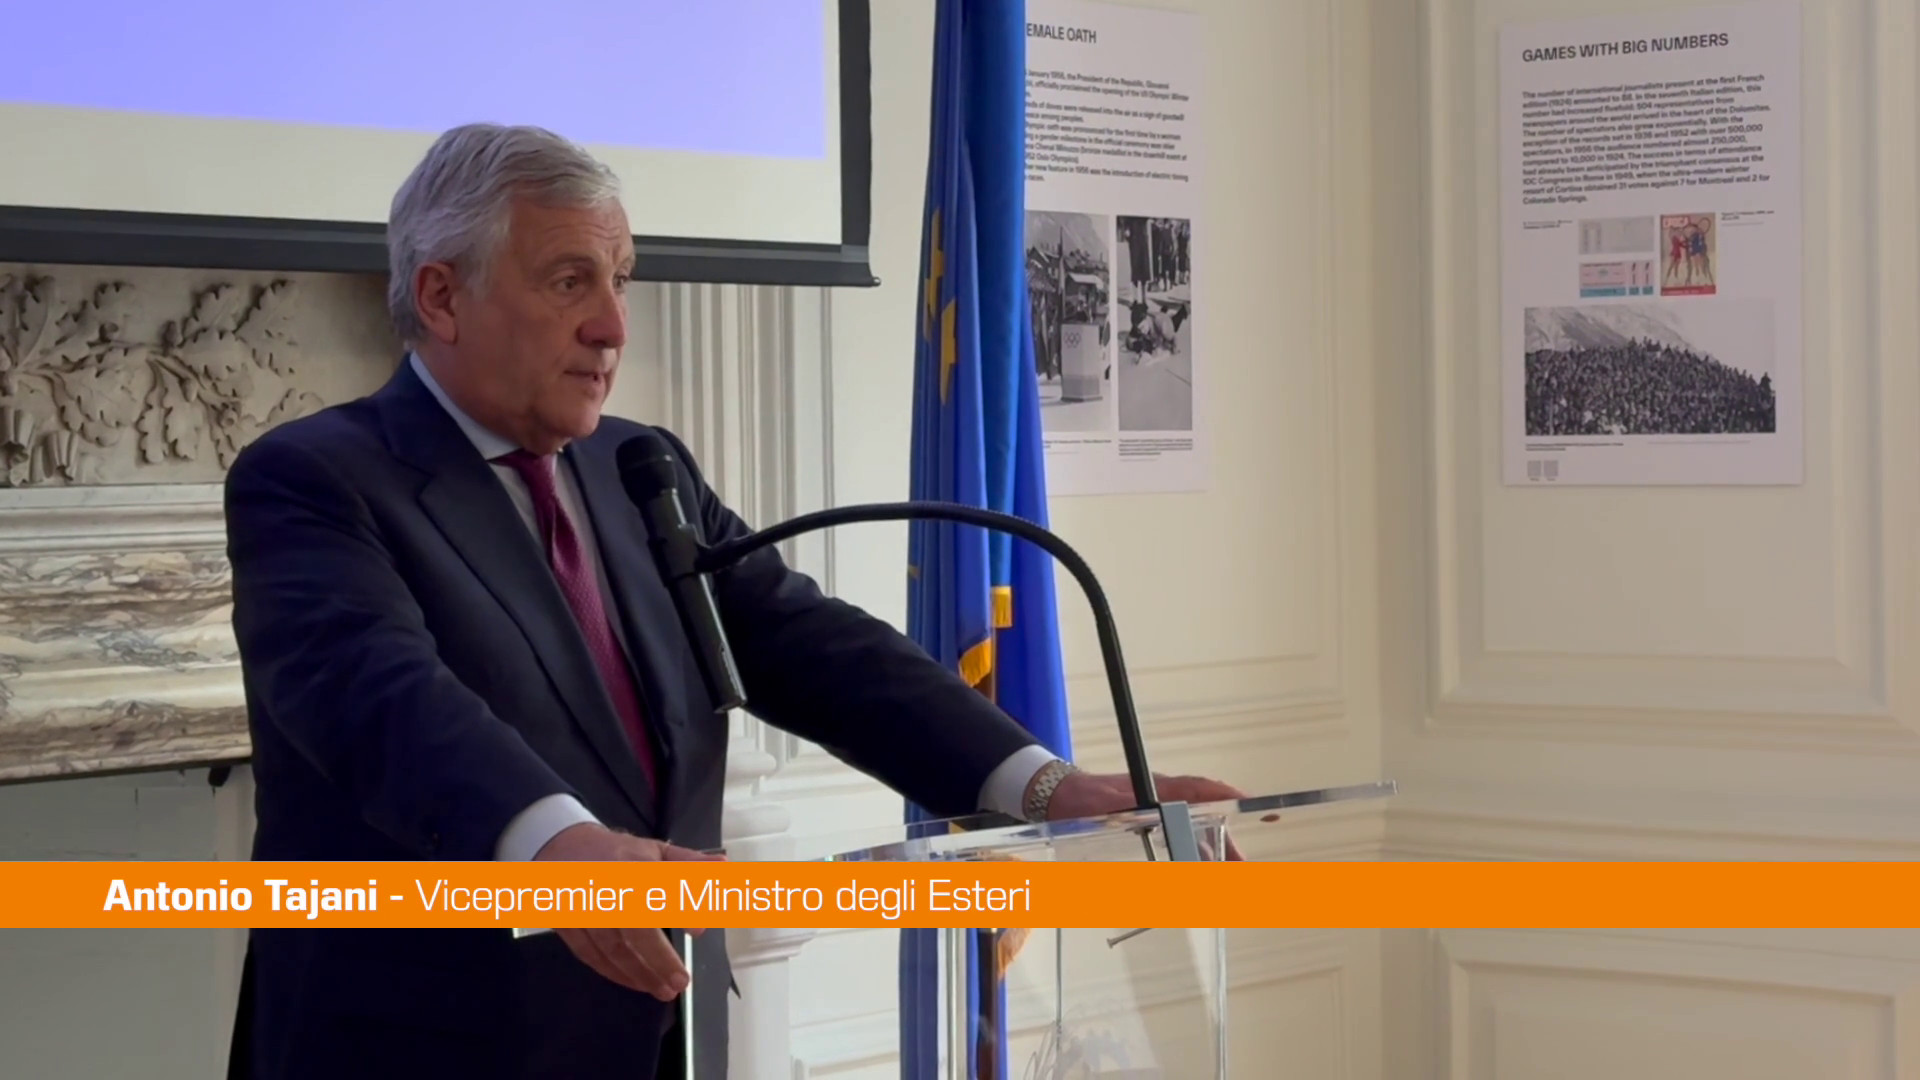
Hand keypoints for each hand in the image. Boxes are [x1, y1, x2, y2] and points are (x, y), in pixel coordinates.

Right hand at [534, 822, 722, 999]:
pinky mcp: (566, 924)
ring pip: (611, 948)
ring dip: (638, 973)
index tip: (700, 930)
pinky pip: (591, 955)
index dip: (682, 909)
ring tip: (663, 990)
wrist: (563, 847)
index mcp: (635, 867)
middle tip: (680, 983)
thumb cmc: (620, 855)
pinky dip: (614, 973)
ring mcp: (583, 907)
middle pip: (633, 928)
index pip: (660, 889)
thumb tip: (725, 867)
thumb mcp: (657, 852)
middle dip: (658, 958)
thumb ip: (690, 864)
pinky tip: (635, 982)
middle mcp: (607, 887)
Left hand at [1042, 770, 1248, 860]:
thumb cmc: (1080, 798)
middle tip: (1244, 865)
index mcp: (1157, 788)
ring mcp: (1156, 809)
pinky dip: (1191, 852)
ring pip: (1192, 829)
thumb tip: (1157, 822)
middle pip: (1203, 815)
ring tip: (1230, 875)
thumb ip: (1129, 814)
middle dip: (1226, 839)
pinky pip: (1177, 836)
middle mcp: (1162, 796)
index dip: (1228, 798)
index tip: (1252, 807)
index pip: (1200, 790)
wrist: (1055, 794)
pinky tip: (1198, 871)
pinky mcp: (1147, 822)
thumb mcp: (1104, 807)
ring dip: (1211, 850)